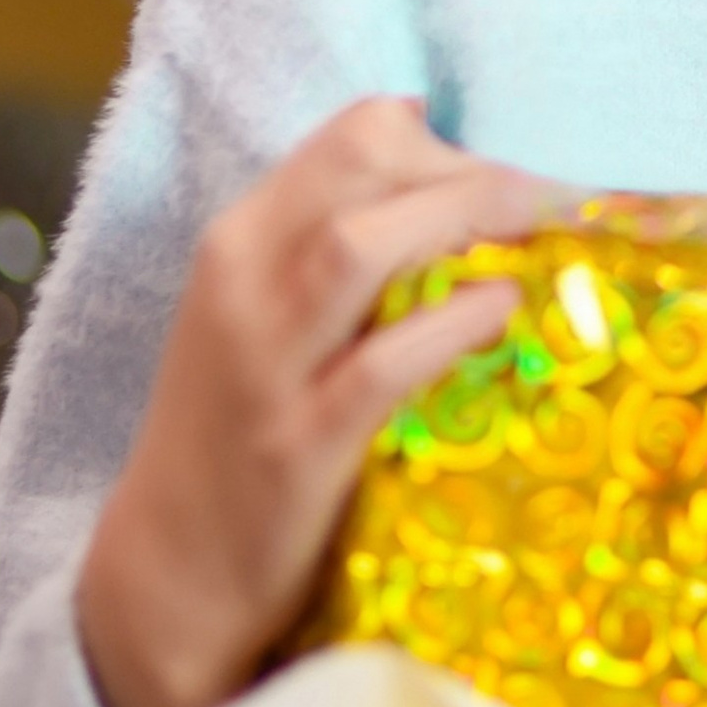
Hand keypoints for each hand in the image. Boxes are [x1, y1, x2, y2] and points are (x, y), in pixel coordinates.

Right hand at [77, 97, 561, 706]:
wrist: (166, 573)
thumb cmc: (238, 430)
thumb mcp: (268, 316)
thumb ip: (339, 251)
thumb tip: (466, 195)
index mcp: (241, 238)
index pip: (352, 133)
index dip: (445, 143)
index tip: (504, 182)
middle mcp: (243, 283)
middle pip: (363, 164)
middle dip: (469, 170)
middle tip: (541, 206)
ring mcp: (265, 365)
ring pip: (362, 245)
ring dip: (466, 224)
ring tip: (535, 239)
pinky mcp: (296, 445)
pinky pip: (382, 363)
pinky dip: (451, 324)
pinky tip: (500, 314)